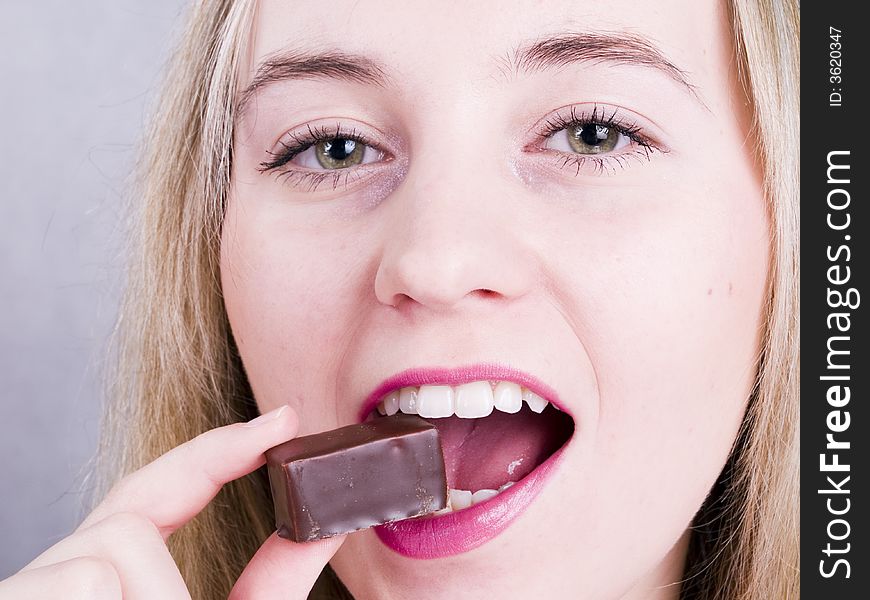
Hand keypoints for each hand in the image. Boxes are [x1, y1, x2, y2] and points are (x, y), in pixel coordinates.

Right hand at [0, 405, 345, 598]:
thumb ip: (267, 584)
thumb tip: (326, 522)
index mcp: (111, 590)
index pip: (150, 497)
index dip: (212, 453)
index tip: (283, 423)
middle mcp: (61, 587)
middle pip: (125, 527)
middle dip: (166, 584)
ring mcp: (31, 595)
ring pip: (111, 557)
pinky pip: (87, 582)